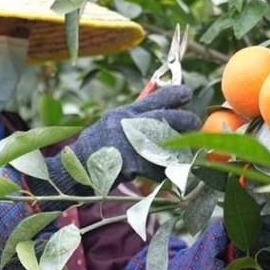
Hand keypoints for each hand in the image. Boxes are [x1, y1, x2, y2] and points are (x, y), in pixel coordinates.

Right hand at [67, 84, 199, 184]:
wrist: (74, 168)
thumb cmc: (96, 148)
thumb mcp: (112, 125)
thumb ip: (134, 118)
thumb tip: (161, 112)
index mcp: (124, 113)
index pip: (155, 97)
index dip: (175, 94)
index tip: (187, 94)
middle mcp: (127, 124)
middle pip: (167, 117)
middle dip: (186, 120)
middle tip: (194, 123)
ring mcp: (129, 142)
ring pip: (167, 143)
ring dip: (179, 149)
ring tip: (187, 153)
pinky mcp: (130, 162)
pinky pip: (157, 167)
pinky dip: (164, 172)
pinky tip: (168, 175)